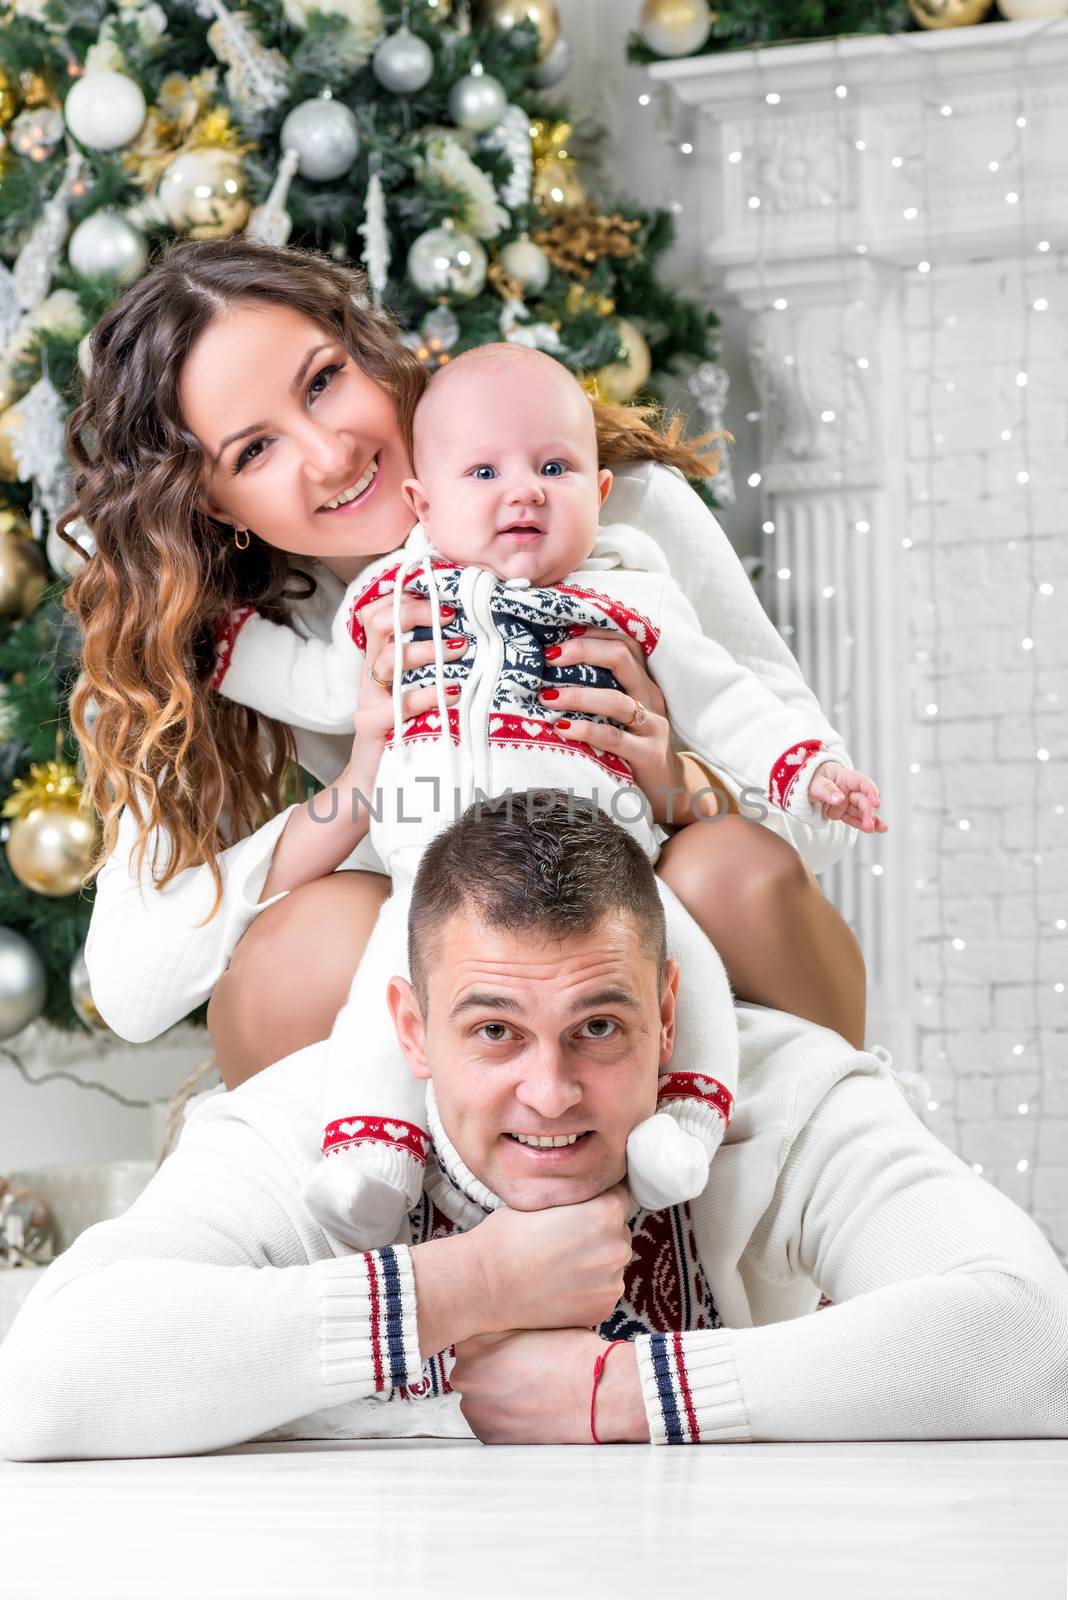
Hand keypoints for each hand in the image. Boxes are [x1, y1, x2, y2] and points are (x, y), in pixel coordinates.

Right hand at [347, 592, 463, 791]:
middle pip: (380, 623)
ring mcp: (369, 700)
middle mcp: (370, 676)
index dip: (403, 597)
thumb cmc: (408, 739)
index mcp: (379, 663)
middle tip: (450, 615)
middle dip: (415, 610)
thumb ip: (434, 671)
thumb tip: (475, 642)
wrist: (376, 788)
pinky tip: (453, 692)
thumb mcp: (420, 696)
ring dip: (427, 648)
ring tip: (460, 649)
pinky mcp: (373, 726)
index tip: (439, 596)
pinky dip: (429, 693)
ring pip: (389, 658)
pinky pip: (400, 701)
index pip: (376, 612)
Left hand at [450, 1329, 646, 1444]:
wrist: (598, 1395)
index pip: (470, 1335)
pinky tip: (527, 1407)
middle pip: (470, 1366)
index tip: (508, 1344)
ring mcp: (475, 1408)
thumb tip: (493, 1320)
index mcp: (475, 1340)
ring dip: (494, 1393)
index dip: (492, 1339)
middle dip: (490, 1367)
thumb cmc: (574, 1355)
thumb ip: (505, 1322)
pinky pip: (487, 1421)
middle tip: (521, 1368)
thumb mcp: (534, 1320)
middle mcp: (467, 1374)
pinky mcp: (487, 1436)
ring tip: (527, 1389)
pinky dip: (502, 1416)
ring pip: (478, 1395)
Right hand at [470, 1183, 632, 1333]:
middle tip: (564, 1239)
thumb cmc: (507, 1235)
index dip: (598, 1202)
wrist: (485, 1284)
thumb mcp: (545, 1197)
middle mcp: (617, 1246)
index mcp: (606, 1211)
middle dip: (599, 1233)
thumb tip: (593, 1194)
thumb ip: (578, 1197)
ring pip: (611, 1263)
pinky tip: (560, 1286)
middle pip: (618, 1231)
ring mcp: (612, 1281)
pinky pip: (603, 1290)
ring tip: (559, 1265)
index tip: (579, 1211)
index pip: (619, 1197)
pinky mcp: (603, 1308)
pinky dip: (588, 1288)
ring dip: (595, 1262)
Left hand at [538, 626, 690, 826]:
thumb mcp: (621, 716)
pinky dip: (586, 730)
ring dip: (578, 695)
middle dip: (583, 652)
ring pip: (616, 700)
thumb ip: (599, 692)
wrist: (670, 791)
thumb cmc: (634, 748)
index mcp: (644, 683)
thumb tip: (551, 673)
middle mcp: (651, 698)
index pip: (624, 644)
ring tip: (547, 697)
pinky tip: (563, 728)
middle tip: (549, 657)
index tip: (560, 633)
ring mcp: (653, 726)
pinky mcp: (649, 754)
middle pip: (622, 659)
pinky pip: (614, 737)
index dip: (593, 634)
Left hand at [808, 760, 887, 833]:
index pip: (861, 782)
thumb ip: (827, 790)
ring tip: (879, 829)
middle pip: (862, 800)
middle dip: (867, 812)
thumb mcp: (814, 783)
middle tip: (868, 824)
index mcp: (844, 777)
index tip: (876, 803)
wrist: (803, 787)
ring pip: (861, 811)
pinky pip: (853, 819)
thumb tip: (840, 799)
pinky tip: (876, 829)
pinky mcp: (843, 812)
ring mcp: (847, 801)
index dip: (871, 792)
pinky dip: (862, 824)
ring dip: (869, 820)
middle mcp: (849, 789)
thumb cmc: (810, 779)